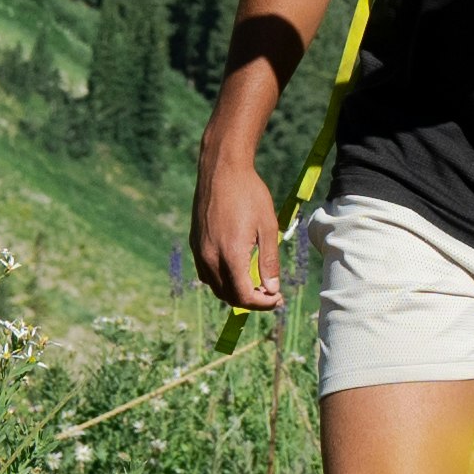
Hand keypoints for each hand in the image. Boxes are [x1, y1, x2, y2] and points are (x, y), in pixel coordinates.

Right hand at [193, 140, 286, 313]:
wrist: (222, 169)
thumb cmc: (249, 194)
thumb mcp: (268, 227)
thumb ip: (269, 261)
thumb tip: (272, 289)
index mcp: (230, 254)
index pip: (244, 296)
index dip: (263, 304)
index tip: (278, 299)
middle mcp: (210, 257)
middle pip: (228, 296)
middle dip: (251, 301)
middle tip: (271, 293)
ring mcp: (199, 251)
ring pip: (215, 287)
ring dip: (235, 292)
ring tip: (256, 284)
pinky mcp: (195, 243)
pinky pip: (206, 273)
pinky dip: (222, 281)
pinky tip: (237, 270)